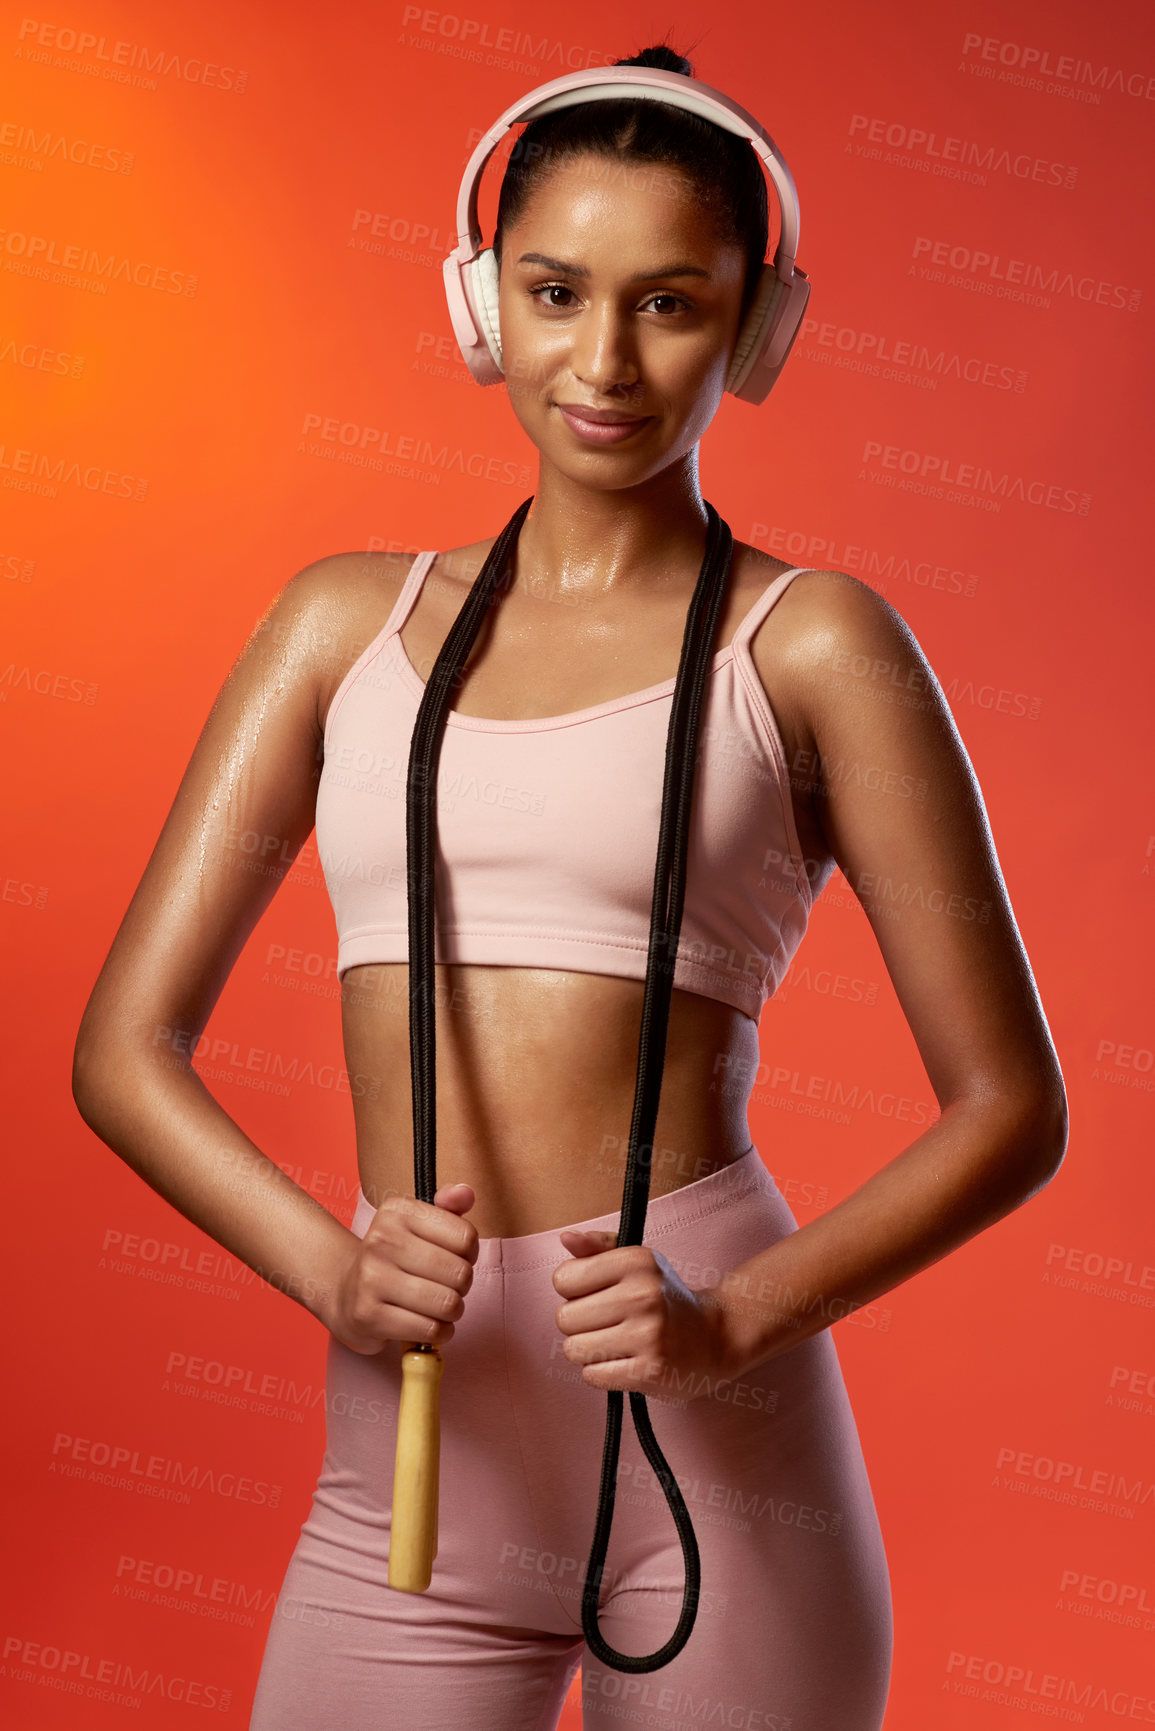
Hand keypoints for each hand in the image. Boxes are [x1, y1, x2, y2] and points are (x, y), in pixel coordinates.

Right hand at [327, 1183, 478, 1355]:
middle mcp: (381, 1240)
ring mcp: (372, 1278)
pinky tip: (429, 1324)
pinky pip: (429, 1329)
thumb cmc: (393, 1258)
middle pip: (459, 1272)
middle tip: (447, 1286)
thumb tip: (466, 1193)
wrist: (343, 1291)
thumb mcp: (418, 1225)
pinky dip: (439, 1331)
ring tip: (439, 1306)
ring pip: (447, 1303)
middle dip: (462, 1286)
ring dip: (453, 1311)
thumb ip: (449, 1208)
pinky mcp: (369, 1315)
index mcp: (397, 1211)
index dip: (470, 1253)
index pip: (465, 1236)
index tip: (455, 1258)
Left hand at [551, 1229, 746, 1404]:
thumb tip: (566, 1238)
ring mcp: (648, 1334)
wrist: (713, 1339)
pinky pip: (592, 1375)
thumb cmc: (664, 1299)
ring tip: (615, 1342)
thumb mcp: (638, 1263)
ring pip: (574, 1349)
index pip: (563, 1278)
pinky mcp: (649, 1370)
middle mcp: (643, 1294)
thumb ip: (598, 1249)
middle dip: (579, 1324)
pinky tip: (624, 1361)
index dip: (573, 1290)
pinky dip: (601, 1372)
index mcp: (637, 1262)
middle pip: (564, 1318)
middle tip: (608, 1322)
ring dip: (588, 1351)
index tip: (595, 1294)